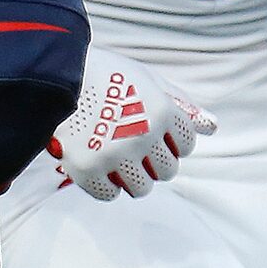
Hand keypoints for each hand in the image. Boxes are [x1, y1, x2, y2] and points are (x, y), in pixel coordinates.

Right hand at [48, 50, 217, 201]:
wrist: (53, 73)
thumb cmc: (105, 74)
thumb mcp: (147, 79)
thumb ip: (181, 103)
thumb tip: (213, 127)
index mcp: (162, 111)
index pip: (187, 145)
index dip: (170, 141)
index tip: (151, 133)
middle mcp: (143, 134)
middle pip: (168, 171)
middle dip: (154, 163)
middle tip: (131, 148)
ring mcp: (114, 154)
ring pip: (142, 188)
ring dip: (132, 179)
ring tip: (116, 162)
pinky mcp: (86, 168)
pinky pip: (109, 194)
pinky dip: (106, 186)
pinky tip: (99, 168)